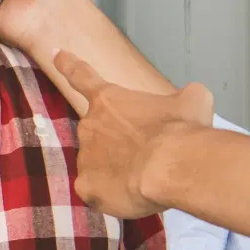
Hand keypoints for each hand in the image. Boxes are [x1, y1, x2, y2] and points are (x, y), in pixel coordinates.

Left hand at [57, 51, 214, 219]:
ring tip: (142, 176)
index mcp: (110, 99)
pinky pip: (96, 190)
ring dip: (114, 168)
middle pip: (97, 131)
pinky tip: (129, 194)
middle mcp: (90, 124)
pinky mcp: (87, 187)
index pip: (83, 76)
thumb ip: (183, 98)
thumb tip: (189, 100)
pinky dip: (110, 193)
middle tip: (144, 152)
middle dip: (115, 140)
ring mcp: (85, 157)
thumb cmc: (181, 128)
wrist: (172, 165)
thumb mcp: (193, 100)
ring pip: (96, 163)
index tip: (56, 55)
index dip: (69, 65)